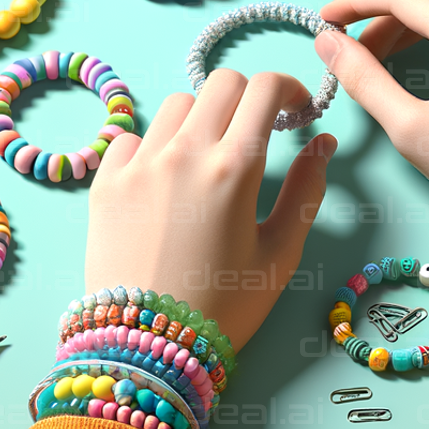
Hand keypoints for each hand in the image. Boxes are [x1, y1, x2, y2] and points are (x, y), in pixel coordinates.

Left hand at [84, 70, 335, 348]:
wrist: (144, 345)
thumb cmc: (222, 307)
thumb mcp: (279, 254)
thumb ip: (307, 191)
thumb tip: (322, 142)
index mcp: (234, 167)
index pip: (264, 87)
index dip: (288, 89)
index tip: (295, 110)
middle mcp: (182, 151)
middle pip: (220, 83)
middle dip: (248, 98)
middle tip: (258, 130)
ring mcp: (138, 163)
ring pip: (176, 105)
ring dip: (202, 119)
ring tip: (209, 160)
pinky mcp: (105, 181)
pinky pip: (132, 137)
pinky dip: (155, 147)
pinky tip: (166, 182)